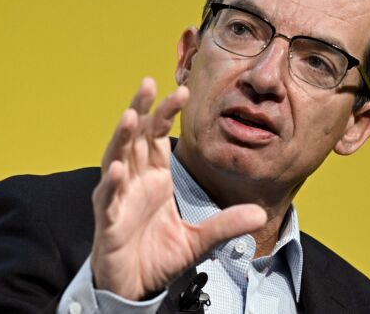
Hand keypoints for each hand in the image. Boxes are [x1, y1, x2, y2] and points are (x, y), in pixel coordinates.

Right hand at [90, 77, 266, 299]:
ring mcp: (118, 198)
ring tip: (129, 116)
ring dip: (121, 138)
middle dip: (140, 110)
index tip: (182, 92)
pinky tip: (119, 169)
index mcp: (155, 178)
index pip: (158, 137)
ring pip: (116, 159)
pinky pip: (108, 198)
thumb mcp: (199, 240)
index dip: (165, 113)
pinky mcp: (108, 221)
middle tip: (148, 83)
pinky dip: (112, 183)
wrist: (136, 287)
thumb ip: (226, 224)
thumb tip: (261, 215)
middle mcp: (135, 181)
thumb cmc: (158, 256)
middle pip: (135, 138)